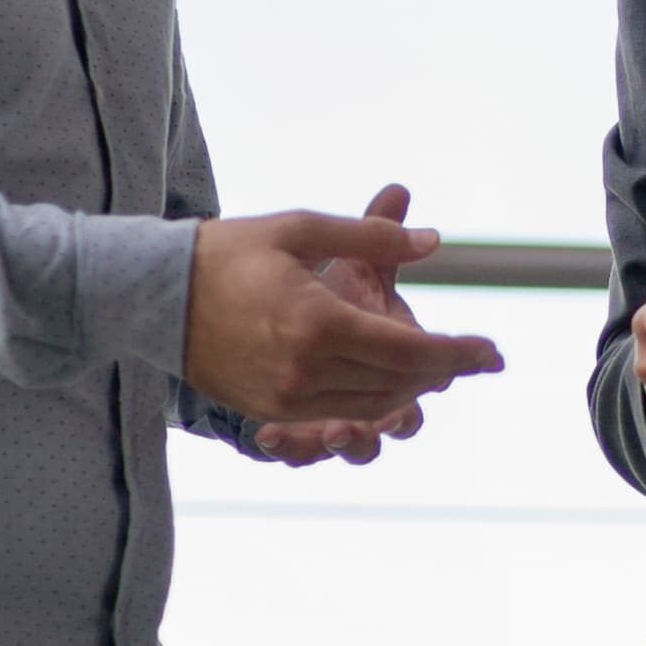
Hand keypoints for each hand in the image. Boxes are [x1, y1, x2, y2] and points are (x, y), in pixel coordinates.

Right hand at [186, 187, 498, 448]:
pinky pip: (337, 415)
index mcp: (319, 324)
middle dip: (442, 371)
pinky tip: (389, 383)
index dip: (459, 353)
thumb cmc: (229, 251)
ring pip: (372, 407)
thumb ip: (371, 236)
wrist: (152, 294)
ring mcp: (285, 397)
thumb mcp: (301, 229)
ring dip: (410, 390)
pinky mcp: (266, 409)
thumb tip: (431, 241)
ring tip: (436, 368)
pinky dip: (372, 401)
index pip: (411, 351)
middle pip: (398, 383)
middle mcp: (306, 370)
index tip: (493, 352)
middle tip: (474, 357)